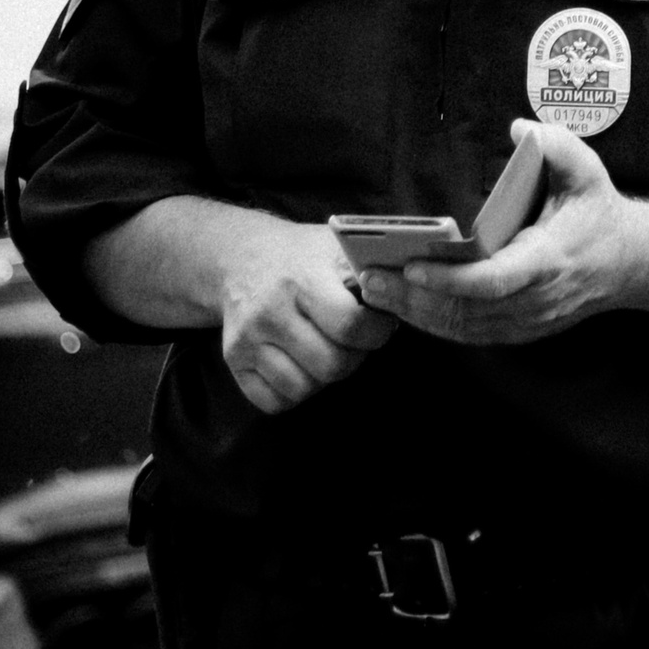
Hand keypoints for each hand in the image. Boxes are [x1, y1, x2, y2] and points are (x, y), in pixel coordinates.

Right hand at [215, 214, 396, 413]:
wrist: (242, 256)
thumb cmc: (304, 256)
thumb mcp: (338, 247)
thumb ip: (374, 268)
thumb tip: (416, 288)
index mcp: (303, 278)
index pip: (350, 325)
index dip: (376, 332)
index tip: (380, 322)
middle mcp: (270, 310)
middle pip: (331, 366)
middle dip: (354, 358)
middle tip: (354, 340)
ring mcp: (246, 338)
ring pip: (303, 389)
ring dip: (324, 377)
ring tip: (327, 349)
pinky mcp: (232, 361)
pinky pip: (273, 402)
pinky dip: (294, 392)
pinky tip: (301, 364)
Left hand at [358, 120, 648, 344]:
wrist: (632, 264)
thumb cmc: (600, 213)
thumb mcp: (588, 171)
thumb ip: (557, 145)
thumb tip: (519, 129)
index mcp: (548, 259)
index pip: (492, 280)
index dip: (449, 279)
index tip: (412, 264)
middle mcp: (536, 298)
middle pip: (465, 309)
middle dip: (414, 296)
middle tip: (369, 278)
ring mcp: (528, 320)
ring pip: (463, 327)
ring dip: (416, 312)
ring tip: (375, 290)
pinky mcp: (521, 329)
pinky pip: (470, 333)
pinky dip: (434, 322)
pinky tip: (404, 304)